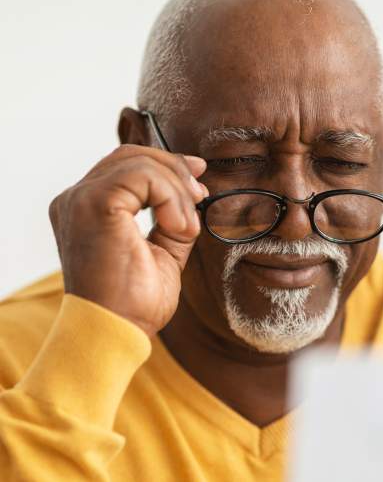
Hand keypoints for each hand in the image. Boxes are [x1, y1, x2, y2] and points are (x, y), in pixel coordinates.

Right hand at [49, 144, 207, 336]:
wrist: (117, 331)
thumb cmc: (134, 301)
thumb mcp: (163, 250)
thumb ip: (172, 217)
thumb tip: (194, 189)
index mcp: (88, 208)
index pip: (125, 166)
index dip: (165, 165)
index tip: (198, 178)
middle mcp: (77, 198)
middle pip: (132, 156)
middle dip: (175, 168)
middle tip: (200, 191)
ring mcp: (81, 199)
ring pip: (140, 163)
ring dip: (176, 190)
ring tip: (186, 227)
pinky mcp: (95, 203)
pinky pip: (143, 176)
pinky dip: (170, 197)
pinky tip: (178, 227)